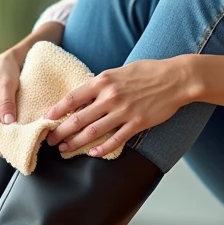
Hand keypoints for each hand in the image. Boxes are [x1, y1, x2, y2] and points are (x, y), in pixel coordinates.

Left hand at [44, 57, 192, 156]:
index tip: (46, 119)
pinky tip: (92, 154)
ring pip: (93, 131)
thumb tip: (86, 95)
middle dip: (61, 131)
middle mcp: (111, 96)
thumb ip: (103, 83)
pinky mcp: (137, 123)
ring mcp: (124, 111)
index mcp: (104, 81)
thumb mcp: (121, 71)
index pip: (73, 97)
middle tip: (50, 140)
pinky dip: (102, 148)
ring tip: (64, 150)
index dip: (57, 110)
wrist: (176, 78)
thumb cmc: (149, 71)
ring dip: (76, 142)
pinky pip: (116, 139)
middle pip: (79, 118)